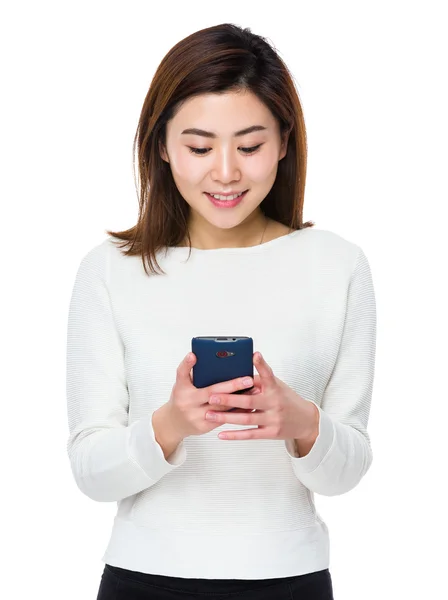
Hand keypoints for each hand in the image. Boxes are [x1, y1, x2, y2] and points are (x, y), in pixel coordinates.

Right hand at [166, 352, 255, 438]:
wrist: (174, 423)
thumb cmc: (182, 399)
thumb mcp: (182, 384)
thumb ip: (192, 372)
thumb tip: (206, 358)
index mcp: (181, 388)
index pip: (182, 373)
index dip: (187, 364)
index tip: (193, 355)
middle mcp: (188, 402)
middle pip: (211, 392)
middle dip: (232, 386)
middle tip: (248, 379)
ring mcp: (196, 416)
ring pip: (221, 407)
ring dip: (239, 399)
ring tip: (254, 390)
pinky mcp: (204, 426)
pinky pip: (224, 418)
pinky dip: (237, 411)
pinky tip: (249, 404)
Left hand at [205, 352, 319, 440]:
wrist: (306, 420)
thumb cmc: (286, 399)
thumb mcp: (277, 386)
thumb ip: (260, 380)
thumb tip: (237, 373)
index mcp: (275, 388)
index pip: (268, 374)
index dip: (262, 364)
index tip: (254, 355)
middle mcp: (275, 403)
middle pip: (249, 401)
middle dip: (229, 399)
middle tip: (212, 395)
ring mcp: (273, 419)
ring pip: (246, 419)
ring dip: (226, 417)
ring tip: (209, 414)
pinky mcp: (270, 433)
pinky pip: (250, 434)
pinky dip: (234, 435)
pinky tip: (221, 434)